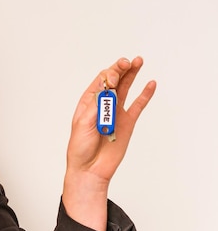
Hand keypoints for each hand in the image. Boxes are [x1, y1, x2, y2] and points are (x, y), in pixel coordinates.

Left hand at [62, 56, 155, 230]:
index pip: (101, 81)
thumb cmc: (80, 148)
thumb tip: (107, 90)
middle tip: (130, 61)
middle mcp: (103, 105)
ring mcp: (116, 113)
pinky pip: (138, 106)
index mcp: (88, 102)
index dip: (109, 74)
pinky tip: (150, 84)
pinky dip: (145, 95)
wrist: (90, 169)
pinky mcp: (127, 123)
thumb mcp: (82, 124)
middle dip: (121, 69)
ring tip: (139, 61)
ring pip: (126, 89)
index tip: (114, 74)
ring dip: (132, 75)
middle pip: (114, 81)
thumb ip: (96, 107)